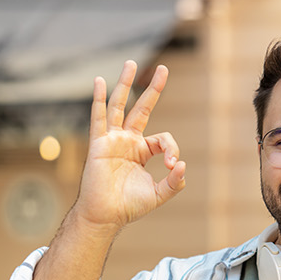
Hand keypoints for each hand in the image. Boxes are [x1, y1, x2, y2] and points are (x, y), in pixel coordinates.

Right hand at [71, 61, 185, 231]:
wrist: (105, 216)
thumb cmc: (128, 206)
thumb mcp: (159, 194)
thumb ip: (174, 182)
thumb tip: (182, 165)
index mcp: (141, 151)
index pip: (163, 139)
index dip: (171, 149)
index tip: (172, 165)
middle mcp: (127, 141)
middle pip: (141, 108)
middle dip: (152, 89)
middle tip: (163, 69)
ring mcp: (112, 140)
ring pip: (119, 106)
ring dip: (124, 84)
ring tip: (130, 63)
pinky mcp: (99, 144)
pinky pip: (99, 118)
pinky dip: (99, 99)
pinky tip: (100, 82)